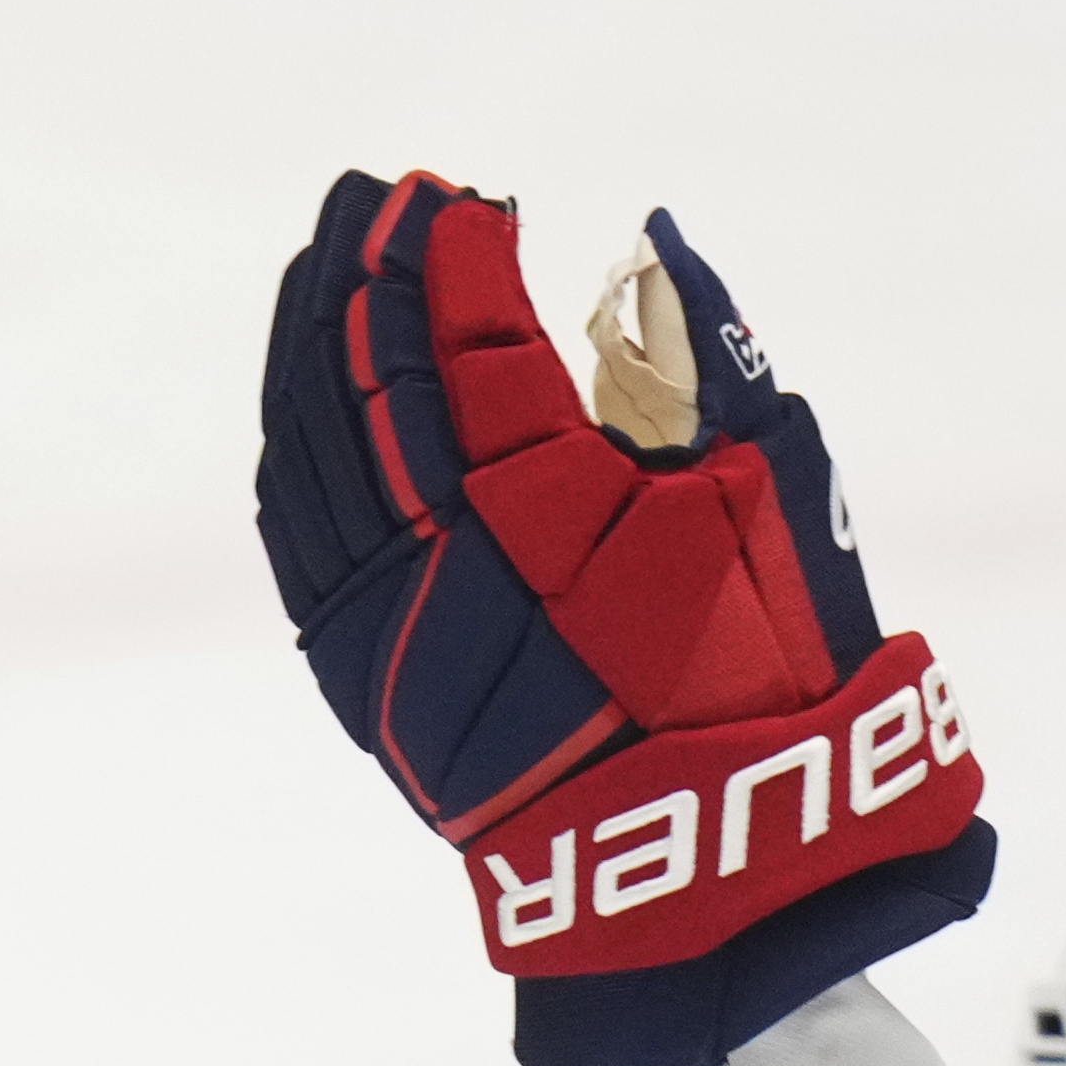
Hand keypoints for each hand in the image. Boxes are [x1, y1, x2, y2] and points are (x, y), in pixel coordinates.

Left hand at [255, 167, 995, 1065]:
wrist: (700, 871)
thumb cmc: (764, 681)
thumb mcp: (768, 509)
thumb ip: (706, 364)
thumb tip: (654, 236)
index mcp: (555, 509)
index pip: (473, 345)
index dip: (458, 260)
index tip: (464, 198)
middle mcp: (450, 561)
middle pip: (373, 383)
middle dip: (366, 274)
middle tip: (371, 194)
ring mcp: (392, 625)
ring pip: (317, 454)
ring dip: (313, 347)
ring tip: (330, 263)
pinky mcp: (363, 678)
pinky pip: (300, 539)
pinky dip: (297, 450)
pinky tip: (307, 396)